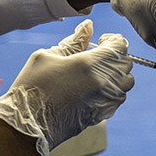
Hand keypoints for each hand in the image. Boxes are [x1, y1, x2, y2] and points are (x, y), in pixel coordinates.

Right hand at [0, 20, 133, 155]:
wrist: (28, 128)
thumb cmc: (32, 89)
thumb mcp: (48, 56)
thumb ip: (73, 41)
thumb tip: (88, 27)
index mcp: (92, 64)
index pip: (121, 45)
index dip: (112, 39)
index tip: (100, 41)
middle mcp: (105, 83)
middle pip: (126, 63)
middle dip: (114, 55)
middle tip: (95, 55)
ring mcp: (106, 101)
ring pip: (126, 82)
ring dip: (115, 73)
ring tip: (94, 72)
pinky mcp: (103, 115)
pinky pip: (118, 97)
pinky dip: (111, 89)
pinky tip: (91, 88)